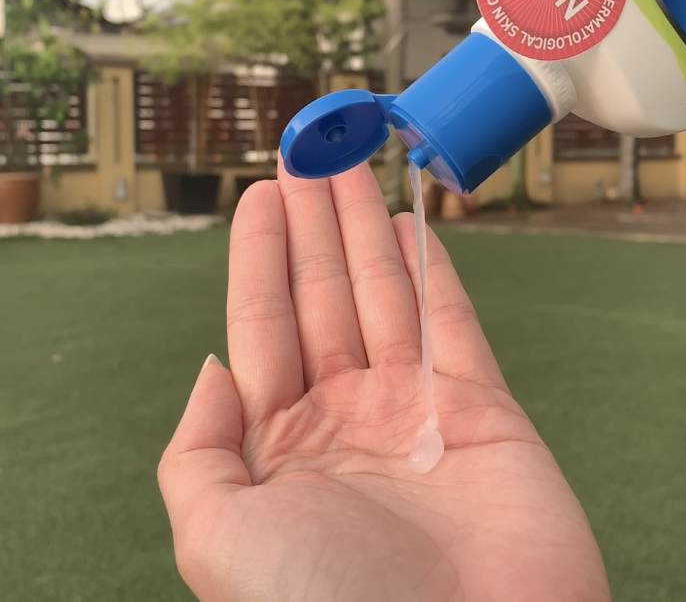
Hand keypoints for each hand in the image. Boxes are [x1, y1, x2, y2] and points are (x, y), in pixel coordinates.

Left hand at [159, 160, 609, 601]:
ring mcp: (416, 413)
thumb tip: (209, 373)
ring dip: (367, 228)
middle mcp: (345, 421)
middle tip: (312, 151)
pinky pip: (451, 322)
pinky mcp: (484, 412)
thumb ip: (198, 452)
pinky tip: (412, 225)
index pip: (263, 324)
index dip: (260, 255)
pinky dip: (434, 271)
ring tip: (353, 164)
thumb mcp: (220, 537)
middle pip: (323, 295)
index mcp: (280, 447)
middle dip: (316, 223)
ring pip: (384, 294)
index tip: (262, 193)